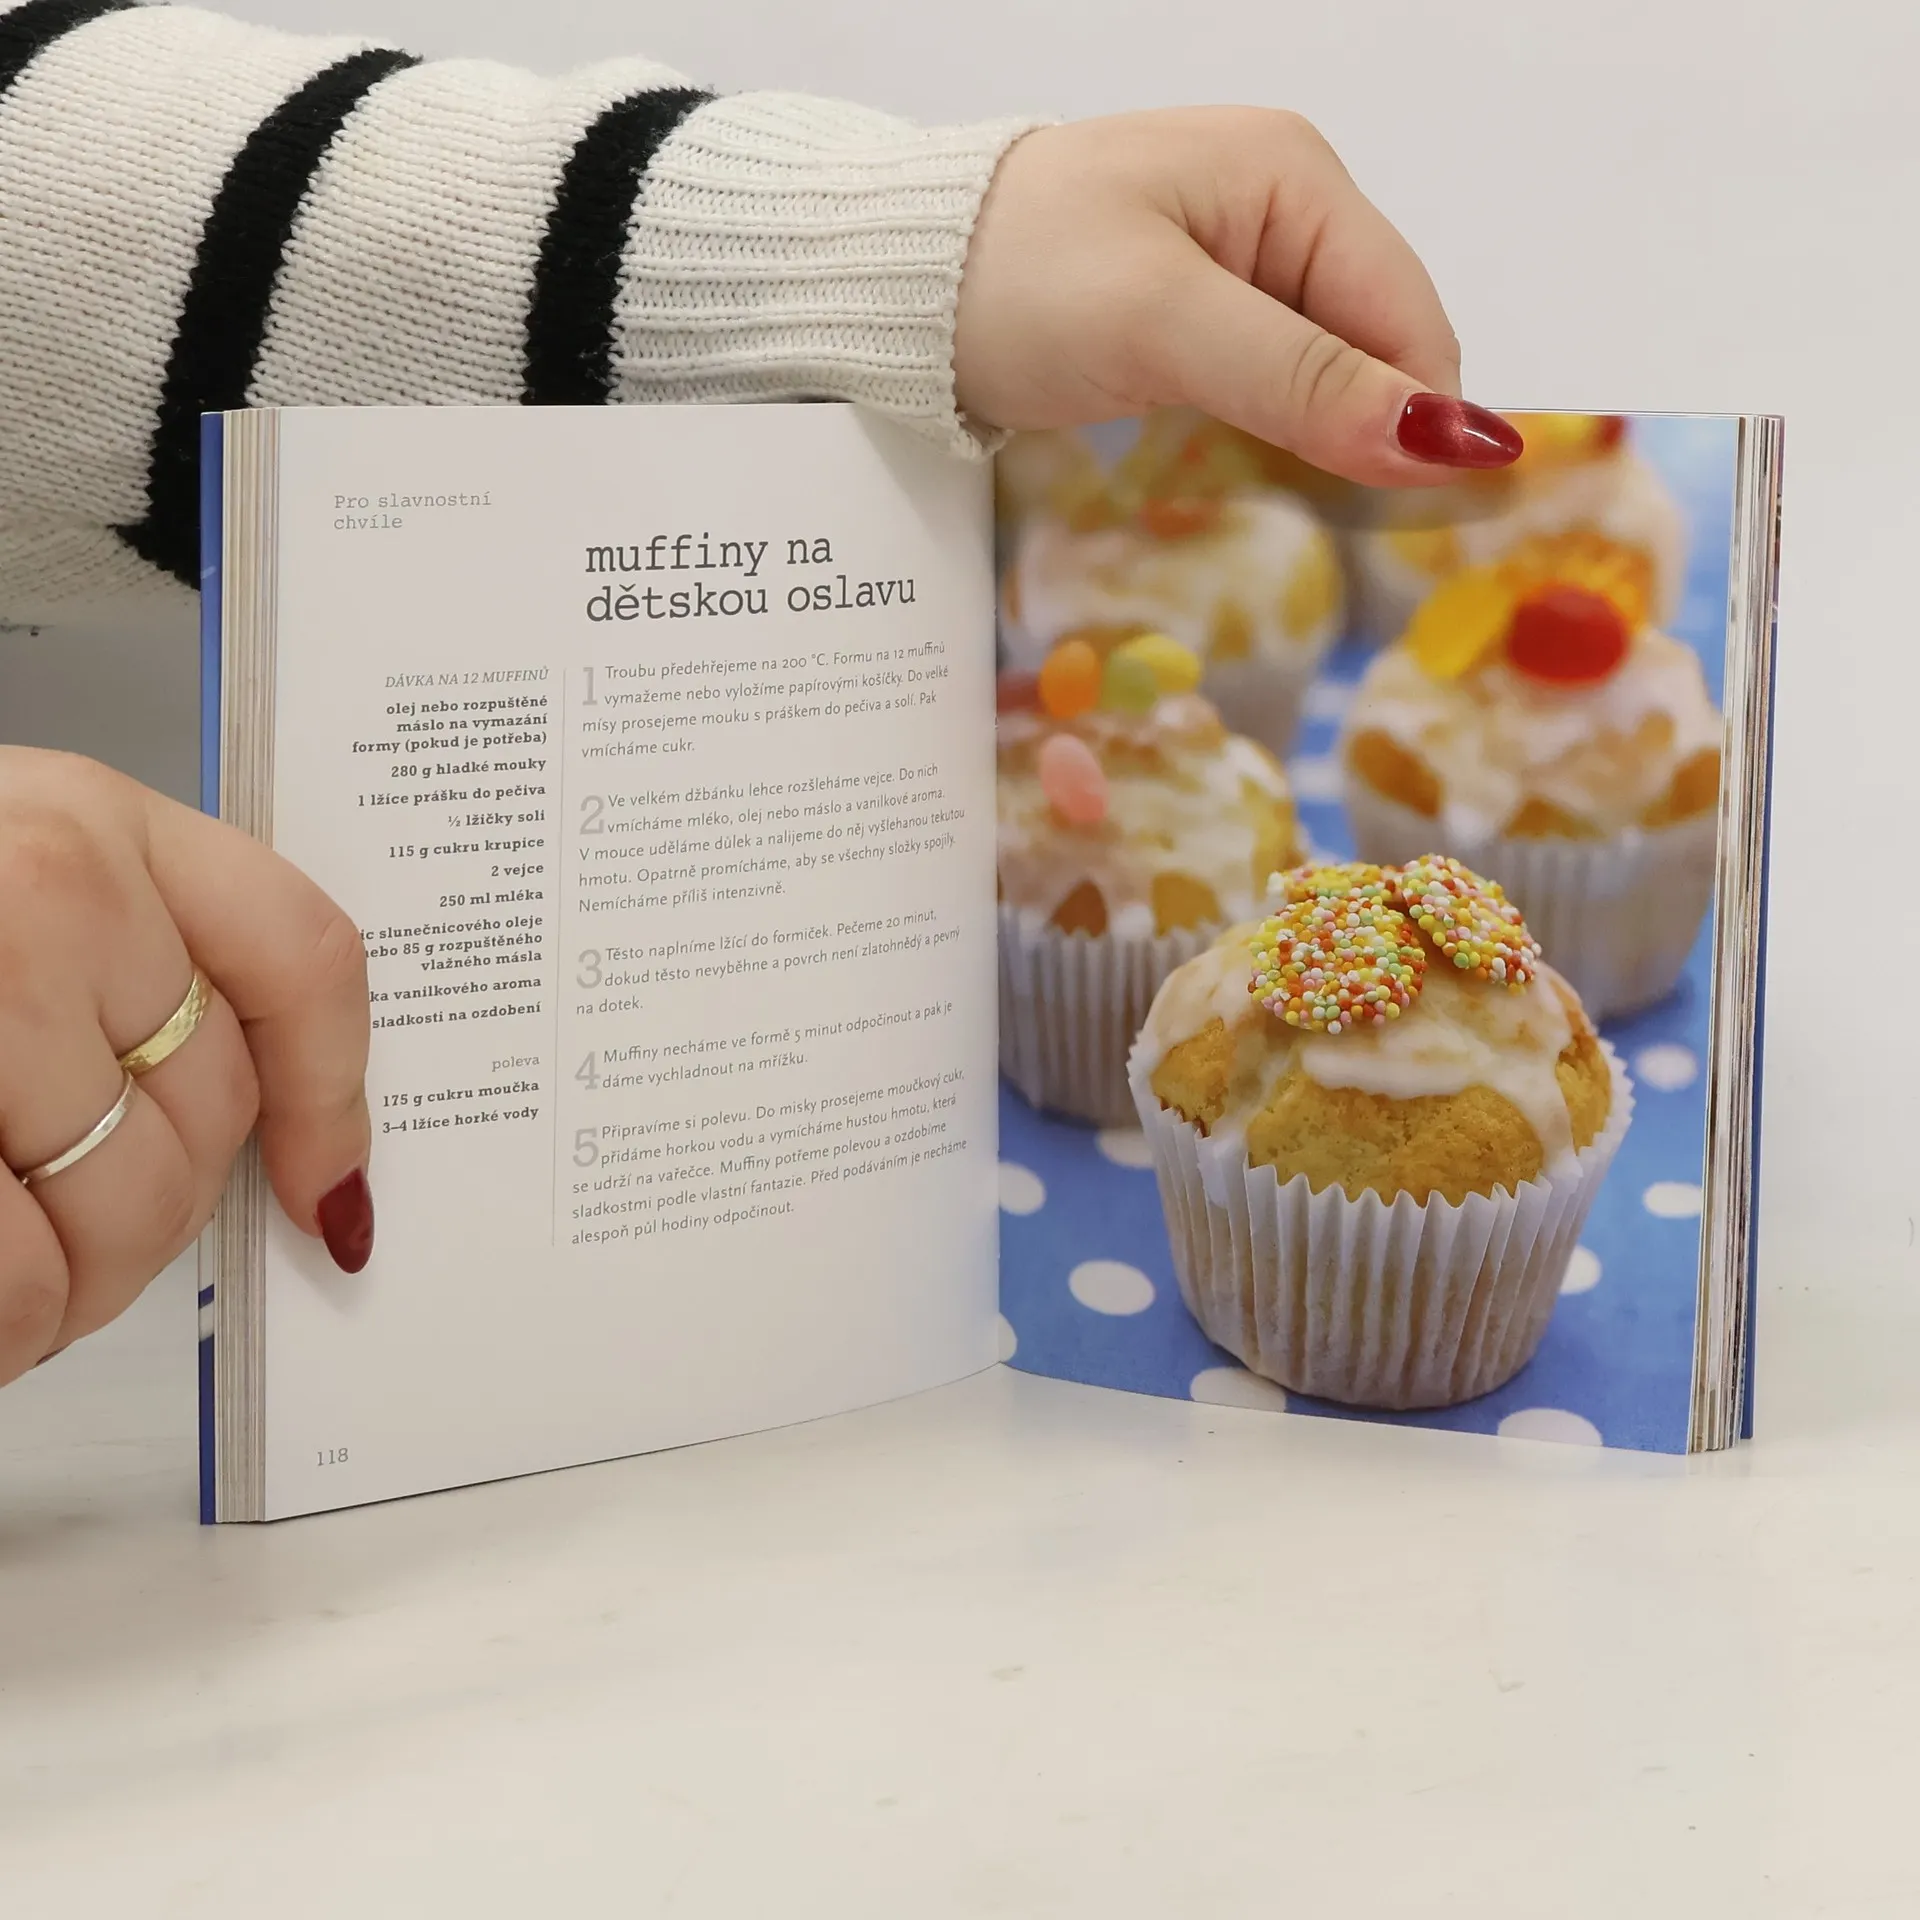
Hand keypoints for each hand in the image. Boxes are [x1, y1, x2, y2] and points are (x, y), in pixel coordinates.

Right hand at [0, 749, 371, 1384]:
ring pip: (125, 1209)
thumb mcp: (3, 880)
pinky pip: (11, 1278)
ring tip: (19, 1288)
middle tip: (87, 1250)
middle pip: (212, 1112)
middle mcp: (49, 886)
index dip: (332, 1093)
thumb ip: (115, 965)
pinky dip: (7, 1326)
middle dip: (159, 1215)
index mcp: (88, 818)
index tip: (326, 1186)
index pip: (301, 956)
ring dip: (77, 1288)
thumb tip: (260, 1131)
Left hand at [954, 109, 1519, 485]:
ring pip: (1322, 375)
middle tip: (1352, 540)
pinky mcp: (1187, 316)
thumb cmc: (1015, 278)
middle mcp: (1277, 209)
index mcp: (1291, 176)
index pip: (1406, 315)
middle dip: (1372, 436)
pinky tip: (1259, 489)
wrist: (886, 280)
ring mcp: (1232, 264)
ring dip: (1322, 447)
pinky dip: (1271, 440)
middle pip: (1373, 346)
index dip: (1421, 420)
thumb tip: (1442, 437)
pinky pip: (1265, 385)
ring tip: (1306, 525)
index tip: (1413, 525)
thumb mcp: (1163, 323)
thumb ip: (1302, 377)